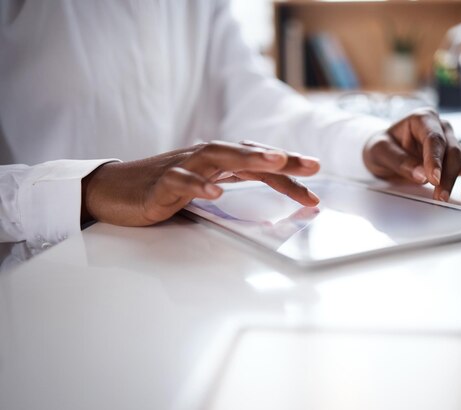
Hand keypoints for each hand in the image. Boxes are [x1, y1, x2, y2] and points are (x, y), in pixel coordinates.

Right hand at [82, 141, 320, 225]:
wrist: (112, 189)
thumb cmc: (160, 188)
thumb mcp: (203, 187)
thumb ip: (231, 186)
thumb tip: (267, 196)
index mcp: (215, 163)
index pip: (256, 162)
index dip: (287, 167)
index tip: (315, 175)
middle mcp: (202, 159)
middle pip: (244, 153)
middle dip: (278, 158)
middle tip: (309, 166)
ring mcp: (180, 168)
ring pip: (216, 156)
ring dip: (247, 158)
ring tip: (274, 163)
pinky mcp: (159, 184)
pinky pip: (179, 181)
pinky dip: (198, 186)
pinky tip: (216, 194)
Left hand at [362, 109, 460, 204]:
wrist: (384, 150)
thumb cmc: (382, 146)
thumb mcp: (380, 151)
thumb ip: (399, 161)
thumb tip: (421, 174)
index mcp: (423, 119)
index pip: (434, 139)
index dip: (435, 159)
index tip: (432, 179)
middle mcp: (442, 129)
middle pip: (453, 151)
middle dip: (448, 177)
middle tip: (440, 198)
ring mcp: (453, 143)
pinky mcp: (458, 160)